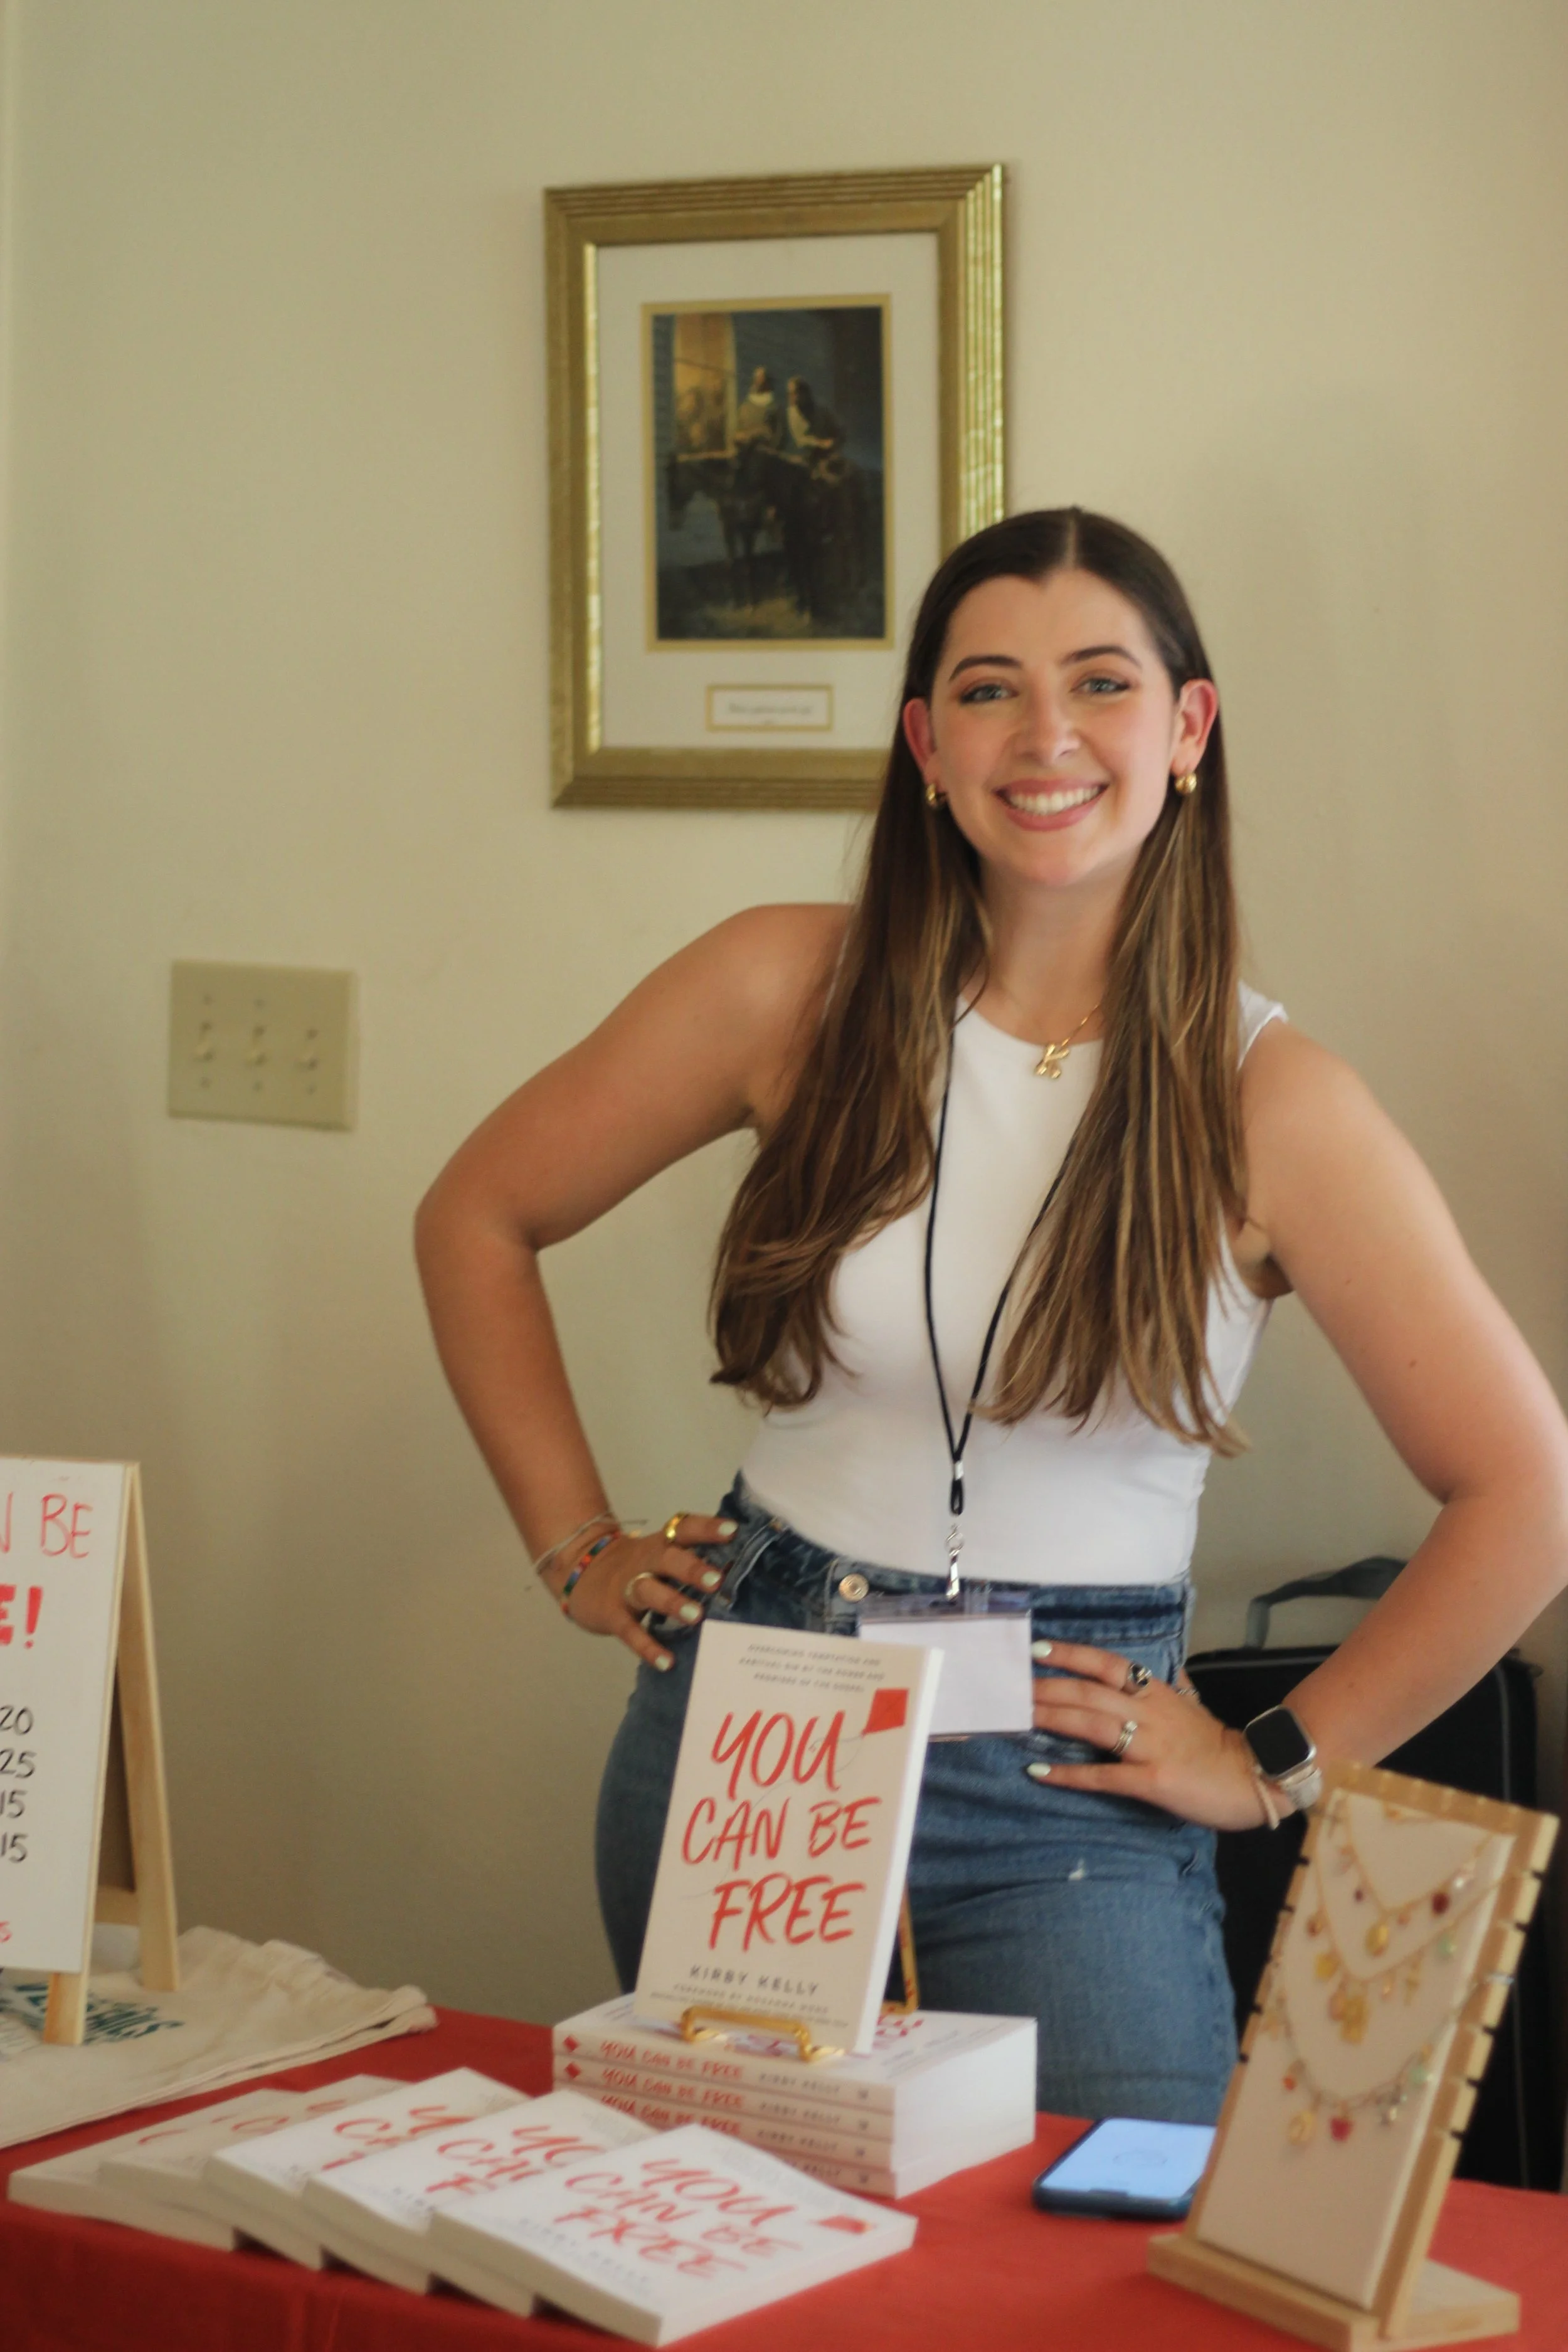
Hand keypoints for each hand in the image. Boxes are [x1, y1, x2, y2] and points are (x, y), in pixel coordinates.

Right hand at [556, 1513, 735, 1671]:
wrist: (580, 1571)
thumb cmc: (635, 1566)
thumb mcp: (658, 1555)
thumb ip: (690, 1561)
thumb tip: (738, 1573)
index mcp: (660, 1544)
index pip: (684, 1529)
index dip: (707, 1528)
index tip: (733, 1531)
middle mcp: (644, 1561)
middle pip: (667, 1558)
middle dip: (691, 1568)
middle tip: (717, 1580)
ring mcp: (626, 1587)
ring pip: (648, 1590)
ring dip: (672, 1602)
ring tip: (695, 1617)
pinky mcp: (613, 1614)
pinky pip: (630, 1631)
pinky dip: (647, 1647)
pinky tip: (667, 1662)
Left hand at [1027, 1641, 1269, 1830]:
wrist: (1256, 1779)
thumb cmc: (1220, 1747)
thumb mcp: (1197, 1709)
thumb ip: (1179, 1691)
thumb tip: (1174, 1674)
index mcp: (1158, 1694)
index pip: (1108, 1665)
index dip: (1072, 1655)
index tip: (1038, 1649)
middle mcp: (1150, 1713)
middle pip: (1090, 1692)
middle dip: (1047, 1688)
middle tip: (1010, 1686)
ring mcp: (1151, 1746)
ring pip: (1093, 1725)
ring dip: (1052, 1719)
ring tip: (1019, 1717)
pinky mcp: (1153, 1781)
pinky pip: (1104, 1775)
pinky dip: (1070, 1774)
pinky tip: (1041, 1773)